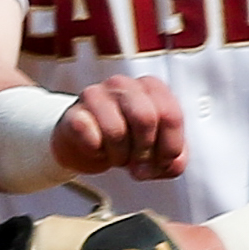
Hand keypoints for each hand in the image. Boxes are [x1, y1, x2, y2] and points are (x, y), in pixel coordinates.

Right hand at [51, 74, 185, 180]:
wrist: (84, 146)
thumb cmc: (126, 142)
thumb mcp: (157, 151)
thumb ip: (174, 159)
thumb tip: (170, 164)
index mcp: (151, 86)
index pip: (171, 115)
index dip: (170, 147)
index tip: (162, 162)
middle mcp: (123, 84)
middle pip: (145, 119)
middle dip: (144, 152)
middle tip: (138, 165)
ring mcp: (95, 95)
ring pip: (116, 132)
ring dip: (119, 156)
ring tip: (117, 156)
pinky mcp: (73, 114)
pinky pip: (90, 138)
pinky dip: (96, 153)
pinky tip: (97, 150)